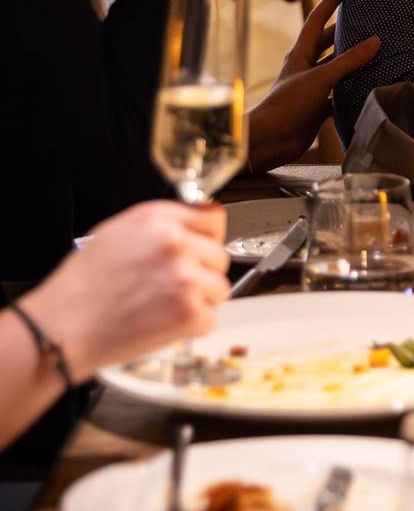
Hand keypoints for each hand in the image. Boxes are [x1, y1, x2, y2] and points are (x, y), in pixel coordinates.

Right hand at [21, 201, 228, 380]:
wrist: (59, 330)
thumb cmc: (80, 288)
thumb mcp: (116, 232)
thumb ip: (161, 225)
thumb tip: (192, 227)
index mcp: (159, 219)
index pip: (214, 218)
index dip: (207, 237)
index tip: (200, 249)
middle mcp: (175, 243)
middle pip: (219, 256)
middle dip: (202, 273)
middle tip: (172, 287)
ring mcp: (185, 277)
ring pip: (219, 288)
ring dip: (199, 300)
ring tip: (164, 307)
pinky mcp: (187, 311)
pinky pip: (210, 318)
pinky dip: (192, 327)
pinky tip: (163, 323)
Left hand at [246, 0, 380, 170]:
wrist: (270, 140)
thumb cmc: (288, 104)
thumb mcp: (321, 78)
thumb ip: (348, 60)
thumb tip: (375, 40)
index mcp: (300, 53)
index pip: (317, 19)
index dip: (331, 2)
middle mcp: (305, 67)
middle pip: (327, 42)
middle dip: (344, 30)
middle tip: (366, 19)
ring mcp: (311, 87)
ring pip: (335, 68)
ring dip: (352, 61)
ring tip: (375, 51)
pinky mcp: (316, 107)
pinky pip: (339, 93)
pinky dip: (353, 88)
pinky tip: (368, 86)